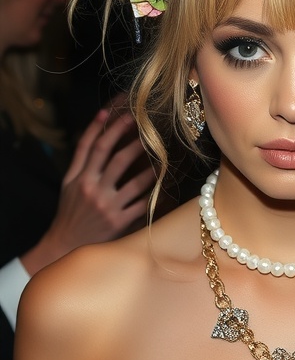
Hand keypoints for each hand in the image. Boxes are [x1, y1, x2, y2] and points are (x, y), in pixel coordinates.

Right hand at [21, 108, 155, 275]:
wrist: (64, 244)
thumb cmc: (70, 209)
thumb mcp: (68, 181)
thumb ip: (81, 154)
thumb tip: (98, 120)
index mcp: (81, 178)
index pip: (96, 147)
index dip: (112, 129)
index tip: (128, 115)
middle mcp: (93, 190)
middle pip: (118, 160)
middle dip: (137, 143)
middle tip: (152, 131)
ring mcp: (107, 207)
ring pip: (135, 183)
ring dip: (152, 169)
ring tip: (165, 157)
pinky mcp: (119, 223)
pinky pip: (142, 205)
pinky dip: (155, 195)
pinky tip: (166, 185)